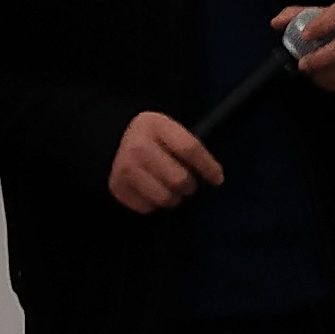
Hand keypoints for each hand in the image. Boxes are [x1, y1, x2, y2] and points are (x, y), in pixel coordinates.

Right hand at [108, 110, 225, 213]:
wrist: (116, 139)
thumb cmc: (153, 138)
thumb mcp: (170, 129)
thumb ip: (189, 146)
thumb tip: (213, 176)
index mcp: (156, 125)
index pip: (189, 149)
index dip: (208, 167)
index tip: (217, 179)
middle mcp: (138, 146)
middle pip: (179, 179)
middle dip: (189, 185)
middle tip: (188, 183)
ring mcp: (125, 168)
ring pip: (164, 198)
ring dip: (174, 198)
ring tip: (172, 189)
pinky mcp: (117, 187)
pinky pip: (147, 208)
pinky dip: (155, 204)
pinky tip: (154, 191)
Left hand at [282, 0, 334, 95]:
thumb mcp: (319, 15)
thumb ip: (295, 16)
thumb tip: (277, 22)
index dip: (322, 25)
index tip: (304, 35)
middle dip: (321, 58)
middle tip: (302, 64)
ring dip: (323, 73)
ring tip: (310, 71)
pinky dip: (330, 83)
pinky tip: (321, 77)